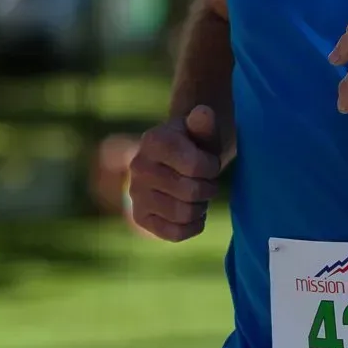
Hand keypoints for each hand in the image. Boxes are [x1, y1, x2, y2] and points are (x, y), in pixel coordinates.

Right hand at [126, 105, 221, 241]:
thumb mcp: (204, 130)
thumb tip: (203, 113)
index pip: (196, 167)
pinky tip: (194, 212)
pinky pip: (175, 234)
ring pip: (184, 214)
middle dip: (209, 187)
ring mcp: (135, 194)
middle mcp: (138, 167)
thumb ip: (205, 122)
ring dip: (201, 206)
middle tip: (207, 180)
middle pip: (191, 192)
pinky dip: (193, 226)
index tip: (210, 162)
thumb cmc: (197, 143)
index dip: (212, 167)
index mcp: (153, 140)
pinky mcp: (140, 217)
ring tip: (198, 194)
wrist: (180, 159)